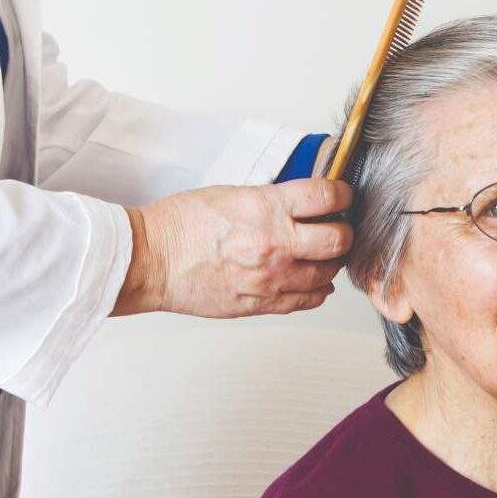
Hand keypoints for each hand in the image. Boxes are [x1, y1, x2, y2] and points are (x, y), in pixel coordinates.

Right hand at [113, 177, 351, 317]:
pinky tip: (313, 280)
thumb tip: (300, 205)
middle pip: (339, 240)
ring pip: (327, 273)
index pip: (328, 197)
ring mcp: (273, 278)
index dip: (342, 194)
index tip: (342, 196)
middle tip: (338, 228)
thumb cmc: (181, 225)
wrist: (153, 261)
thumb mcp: (232, 194)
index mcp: (268, 208)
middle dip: (343, 232)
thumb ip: (271, 202)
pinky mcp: (265, 304)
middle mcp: (277, 244)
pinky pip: (309, 299)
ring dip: (330, 263)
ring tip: (322, 255)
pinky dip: (317, 289)